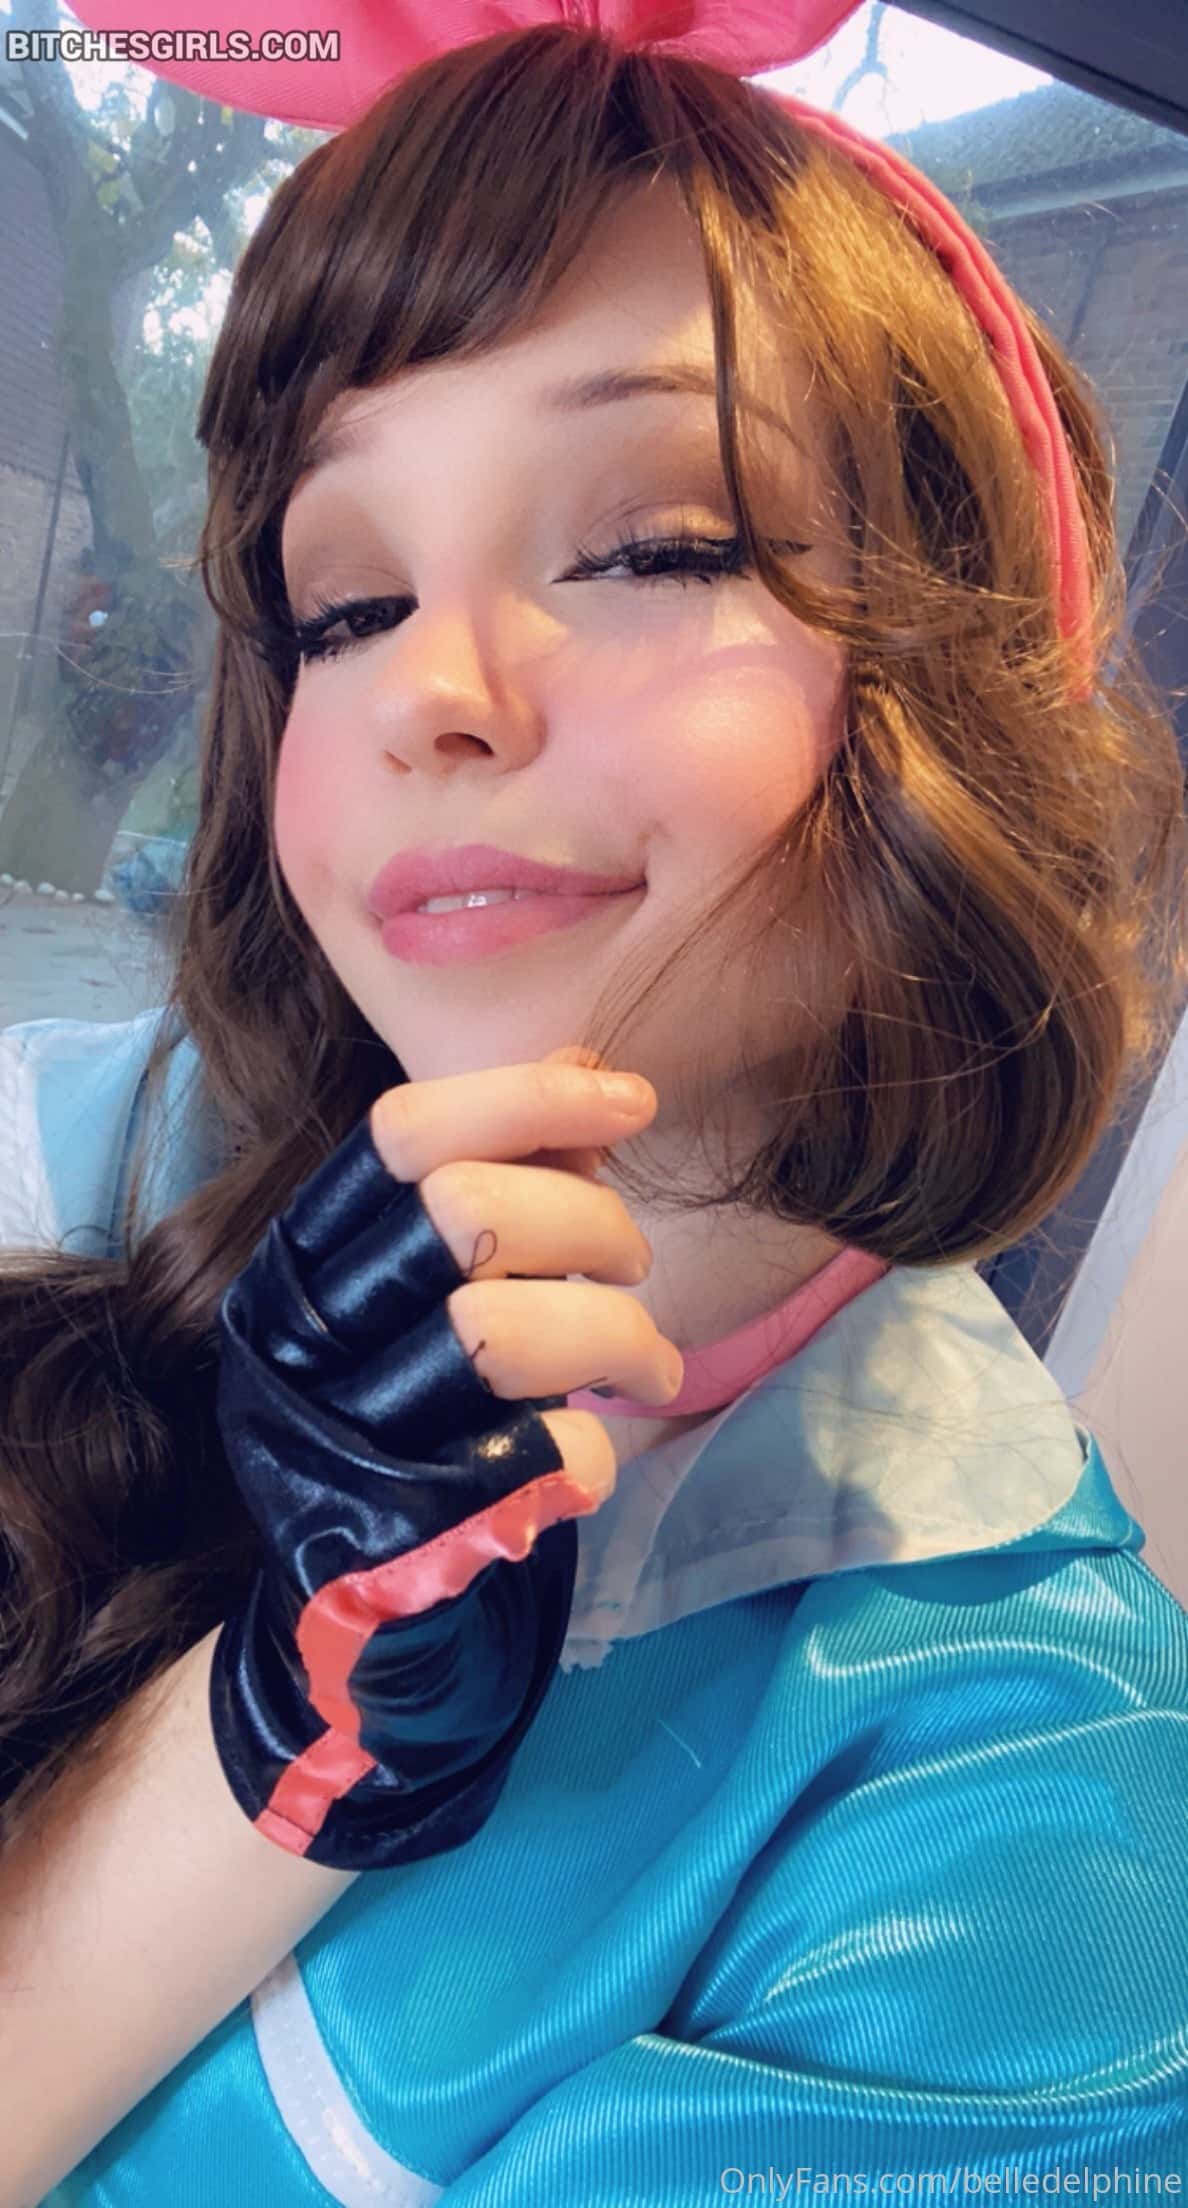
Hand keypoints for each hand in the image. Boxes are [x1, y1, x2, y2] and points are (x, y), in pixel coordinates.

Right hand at [208, 1047, 682, 1871]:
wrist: (362, 1653)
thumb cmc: (417, 1446)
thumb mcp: (426, 1305)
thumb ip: (493, 1193)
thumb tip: (585, 1075)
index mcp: (296, 1272)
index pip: (398, 1135)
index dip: (526, 1096)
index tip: (629, 1103)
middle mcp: (300, 1352)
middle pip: (461, 1213)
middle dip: (588, 1221)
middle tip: (630, 1263)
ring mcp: (346, 1447)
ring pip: (501, 1332)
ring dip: (612, 1331)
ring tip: (648, 1364)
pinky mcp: (409, 1544)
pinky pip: (549, 1457)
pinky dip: (601, 1449)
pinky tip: (599, 1456)